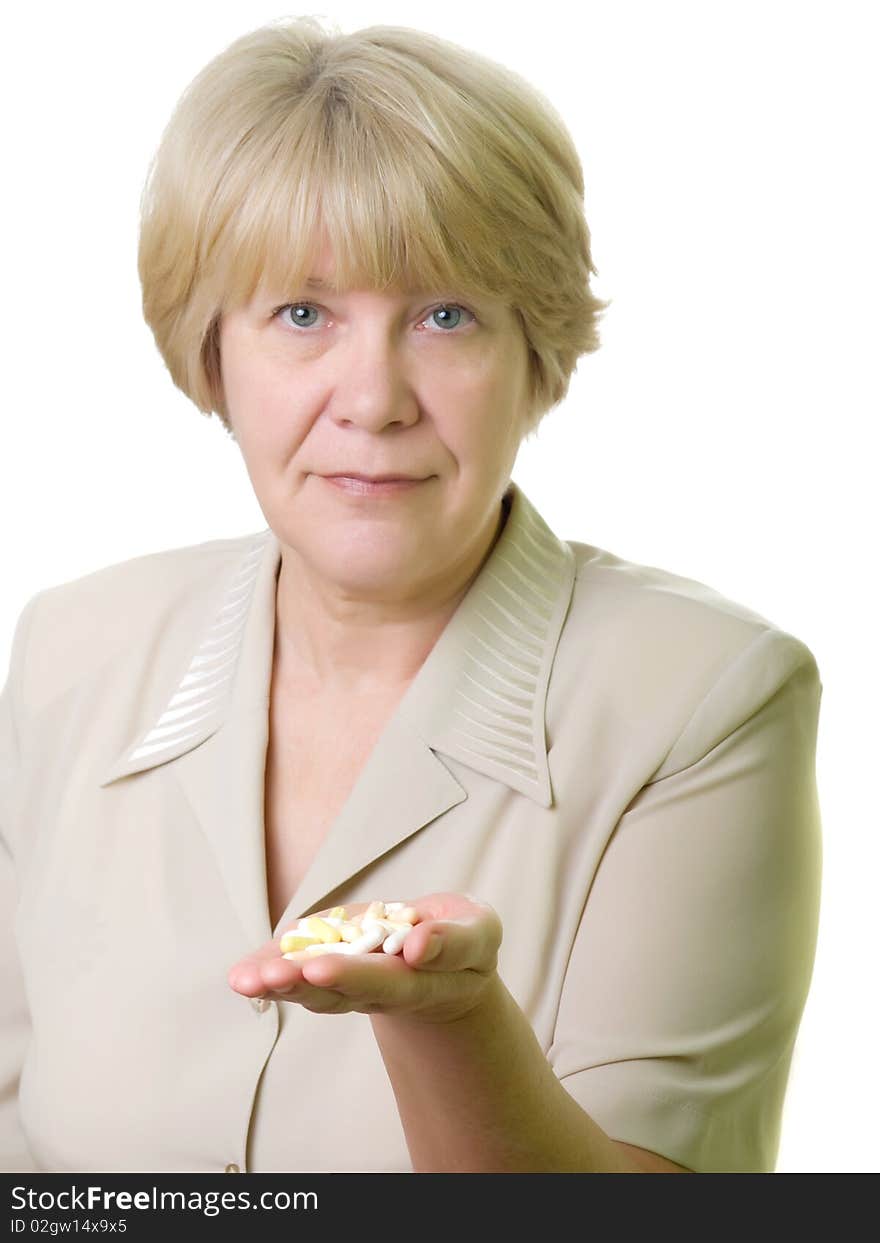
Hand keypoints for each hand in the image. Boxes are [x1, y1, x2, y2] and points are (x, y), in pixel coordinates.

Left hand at [227, 892, 501, 1024]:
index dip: (353, 976)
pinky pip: (299, 974)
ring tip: (247, 980)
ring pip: (312, 990)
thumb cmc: (465, 944)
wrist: (444, 961)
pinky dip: (270, 972)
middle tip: (273, 977)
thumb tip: (417, 944)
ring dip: (279, 985)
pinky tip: (244, 973)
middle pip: (340, 993)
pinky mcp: (330, 967)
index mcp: (419, 983)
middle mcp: (379, 990)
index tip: (319, 968)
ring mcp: (351, 984)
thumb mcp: (479, 934)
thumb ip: (454, 941)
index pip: (385, 983)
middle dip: (304, 984)